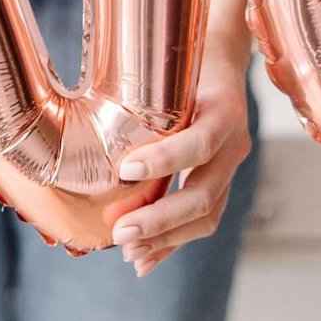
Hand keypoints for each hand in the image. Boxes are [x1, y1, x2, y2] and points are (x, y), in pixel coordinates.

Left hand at [110, 0, 253, 276]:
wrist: (223, 60)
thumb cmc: (184, 62)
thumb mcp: (168, 70)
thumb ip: (141, 94)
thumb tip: (85, 116)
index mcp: (222, 110)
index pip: (198, 143)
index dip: (164, 160)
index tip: (124, 170)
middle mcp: (234, 143)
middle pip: (203, 194)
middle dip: (159, 218)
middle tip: (119, 232)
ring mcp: (231, 167)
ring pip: (206, 214)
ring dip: (165, 238)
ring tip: (128, 251)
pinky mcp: (222, 182)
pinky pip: (202, 220)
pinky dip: (172, 242)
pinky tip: (144, 259)